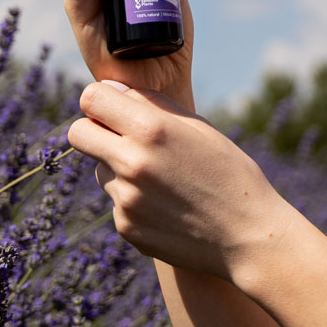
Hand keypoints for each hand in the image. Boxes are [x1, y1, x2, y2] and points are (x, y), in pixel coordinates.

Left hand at [69, 79, 287, 277]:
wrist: (248, 237)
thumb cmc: (230, 173)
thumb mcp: (199, 127)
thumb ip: (152, 104)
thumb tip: (112, 89)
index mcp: (152, 129)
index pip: (92, 99)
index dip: (100, 100)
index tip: (112, 107)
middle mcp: (131, 163)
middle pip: (78, 134)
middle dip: (93, 129)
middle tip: (118, 136)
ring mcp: (125, 200)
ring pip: (100, 170)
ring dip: (119, 168)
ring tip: (162, 179)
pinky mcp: (126, 228)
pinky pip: (116, 202)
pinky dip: (134, 200)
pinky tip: (167, 206)